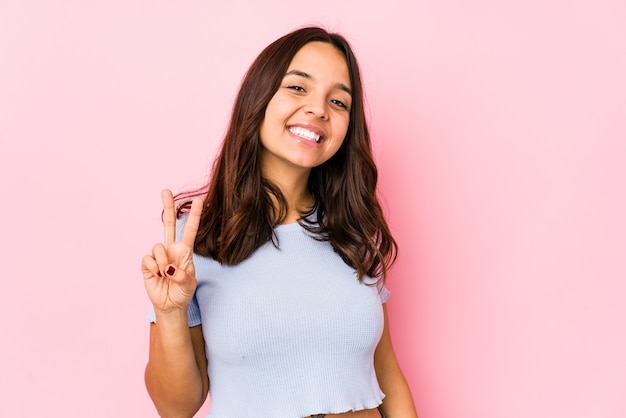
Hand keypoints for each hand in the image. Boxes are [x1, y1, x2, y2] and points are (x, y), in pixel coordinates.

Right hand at [142, 189, 202, 313]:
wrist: (170, 305)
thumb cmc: (183, 292)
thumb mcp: (189, 284)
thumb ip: (182, 276)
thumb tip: (168, 268)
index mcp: (185, 251)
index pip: (190, 230)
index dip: (194, 215)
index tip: (199, 200)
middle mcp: (171, 249)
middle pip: (168, 224)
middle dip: (167, 207)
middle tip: (166, 190)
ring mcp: (158, 256)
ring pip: (157, 246)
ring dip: (162, 262)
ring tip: (165, 274)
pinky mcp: (147, 264)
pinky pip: (147, 259)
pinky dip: (153, 268)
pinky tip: (157, 276)